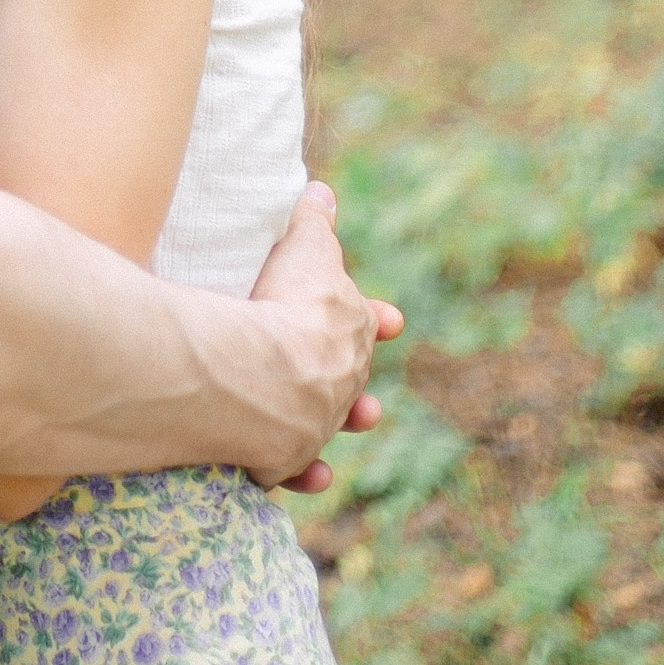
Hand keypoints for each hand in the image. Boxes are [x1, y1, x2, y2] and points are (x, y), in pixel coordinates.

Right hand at [250, 182, 403, 493]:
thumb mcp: (303, 248)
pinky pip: (289, 471)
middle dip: (356, 382)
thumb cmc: (286, 302)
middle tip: (368, 396)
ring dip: (337, 427)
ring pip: (328, 429)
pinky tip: (302, 473)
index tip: (394, 320)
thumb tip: (323, 191)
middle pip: (350, 380)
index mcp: (349, 329)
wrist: (269, 373)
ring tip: (343, 432)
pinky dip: (299, 473)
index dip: (375, 319)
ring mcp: (313, 424)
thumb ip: (314, 221)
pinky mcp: (280, 461)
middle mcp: (341, 382)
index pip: (365, 321)